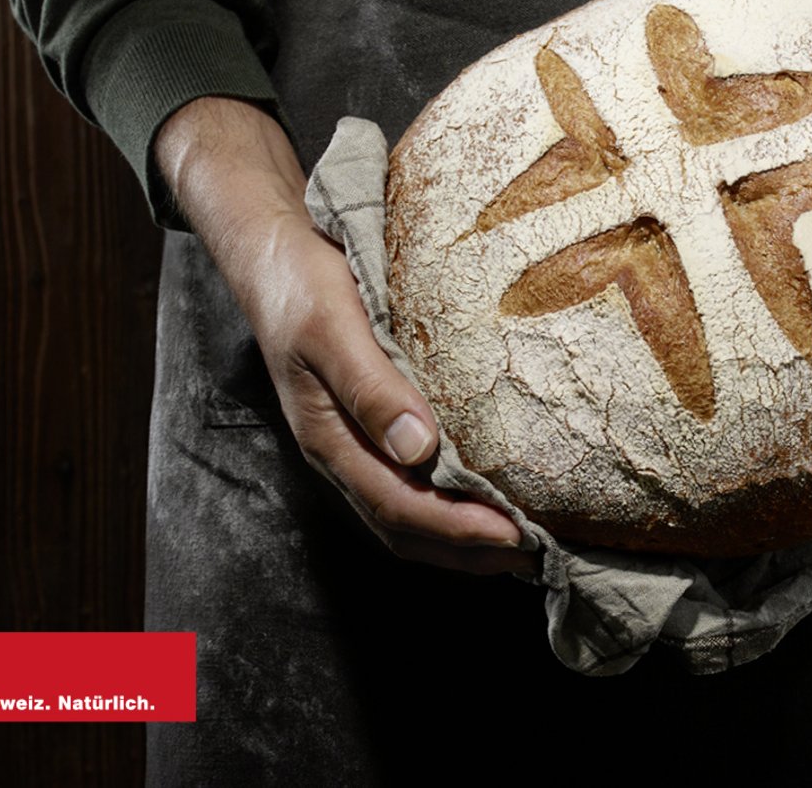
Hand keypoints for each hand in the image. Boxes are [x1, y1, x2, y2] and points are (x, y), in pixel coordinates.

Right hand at [156, 97, 535, 573]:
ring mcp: (353, 447)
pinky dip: (449, 510)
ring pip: (406, 518)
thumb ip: (372, 388)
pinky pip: (408, 489)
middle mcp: (342, 455)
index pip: (398, 507)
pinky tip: (486, 503)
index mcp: (329, 438)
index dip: (458, 530)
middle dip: (469, 551)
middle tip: (536, 555)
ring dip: (461, 542)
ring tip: (521, 546)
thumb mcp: (333, 328)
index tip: (517, 536)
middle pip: (405, 529)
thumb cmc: (302, 286)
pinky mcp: (368, 432)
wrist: (274, 256)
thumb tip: (418, 450)